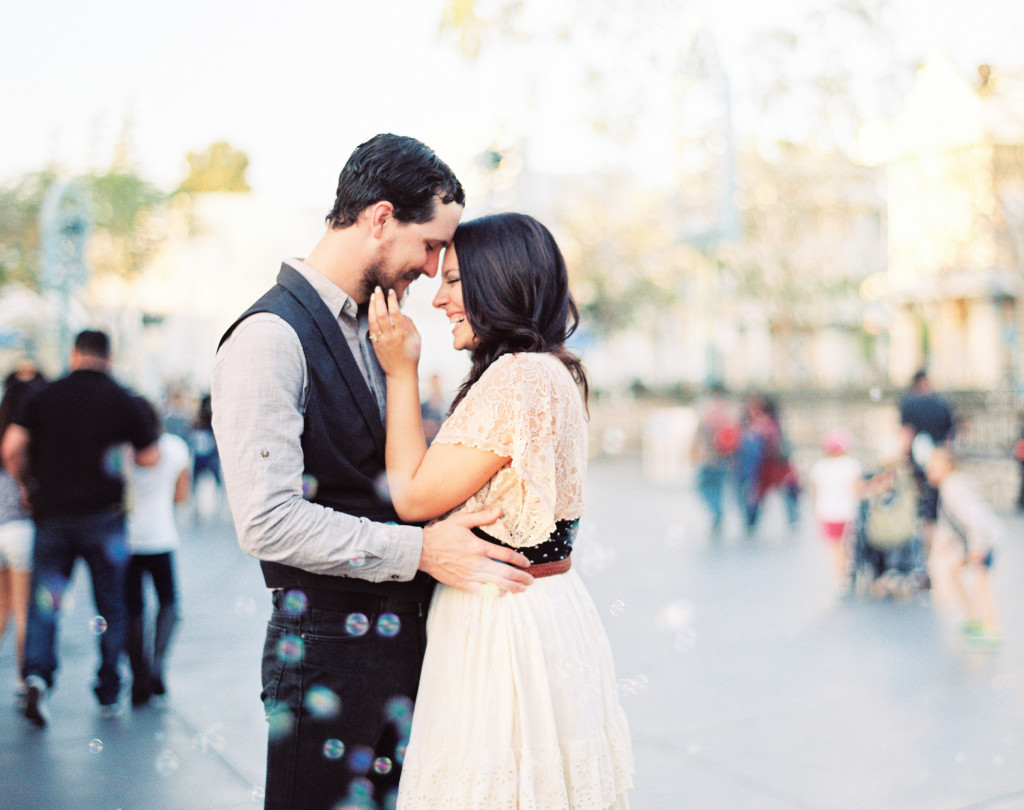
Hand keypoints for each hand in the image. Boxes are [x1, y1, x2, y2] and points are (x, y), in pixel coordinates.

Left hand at [368, 287, 420, 376]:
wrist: (401, 373)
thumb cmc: (411, 355)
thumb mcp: (416, 338)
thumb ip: (409, 323)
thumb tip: (401, 312)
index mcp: (403, 333)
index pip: (396, 313)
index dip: (392, 300)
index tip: (390, 291)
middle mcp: (391, 336)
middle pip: (382, 314)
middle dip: (379, 299)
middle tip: (378, 289)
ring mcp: (382, 340)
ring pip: (373, 320)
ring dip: (372, 306)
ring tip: (373, 296)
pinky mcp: (375, 344)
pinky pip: (371, 328)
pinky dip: (370, 316)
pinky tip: (371, 309)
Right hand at [419, 507, 533, 593]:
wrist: (421, 551)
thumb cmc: (441, 534)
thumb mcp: (461, 521)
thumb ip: (482, 517)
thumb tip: (500, 510)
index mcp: (478, 547)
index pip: (505, 555)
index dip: (519, 560)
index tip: (526, 562)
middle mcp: (476, 563)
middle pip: (505, 572)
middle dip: (521, 577)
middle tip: (531, 579)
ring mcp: (470, 575)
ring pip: (497, 584)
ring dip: (512, 587)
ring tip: (523, 588)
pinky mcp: (462, 584)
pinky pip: (482, 591)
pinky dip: (495, 593)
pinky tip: (503, 593)